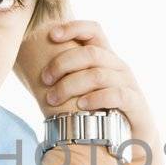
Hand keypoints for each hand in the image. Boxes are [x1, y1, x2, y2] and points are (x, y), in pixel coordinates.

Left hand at [39, 19, 156, 141]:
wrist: (133, 137)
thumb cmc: (100, 110)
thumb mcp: (85, 88)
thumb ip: (67, 75)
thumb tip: (30, 68)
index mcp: (105, 57)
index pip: (93, 30)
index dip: (73, 27)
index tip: (51, 35)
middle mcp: (118, 66)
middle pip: (90, 53)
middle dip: (62, 64)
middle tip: (44, 80)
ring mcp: (128, 84)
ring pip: (98, 75)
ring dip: (70, 85)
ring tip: (53, 99)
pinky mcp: (135, 103)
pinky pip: (116, 95)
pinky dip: (96, 98)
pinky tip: (80, 106)